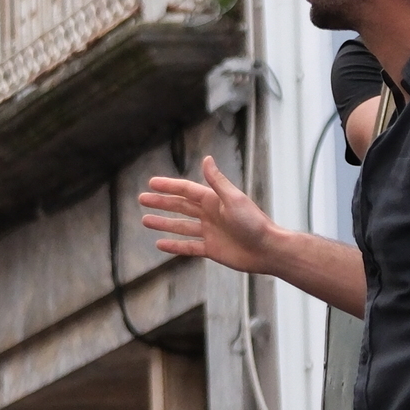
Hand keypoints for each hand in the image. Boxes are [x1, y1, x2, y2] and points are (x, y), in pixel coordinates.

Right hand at [138, 157, 276, 274]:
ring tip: (145, 220)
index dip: (168, 186)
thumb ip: (217, 182)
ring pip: (181, 226)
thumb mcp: (233, 199)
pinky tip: (160, 244)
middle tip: (142, 198)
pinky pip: (188, 247)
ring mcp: (210, 232)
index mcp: (214, 200)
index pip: (186, 190)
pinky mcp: (212, 249)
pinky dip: (174, 246)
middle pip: (180, 206)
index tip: (151, 183)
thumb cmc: (254, 223)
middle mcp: (210, 214)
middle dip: (161, 202)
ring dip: (164, 223)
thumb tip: (206, 159)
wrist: (267, 250)